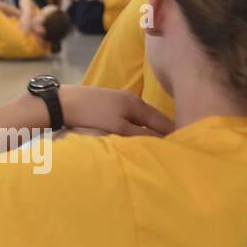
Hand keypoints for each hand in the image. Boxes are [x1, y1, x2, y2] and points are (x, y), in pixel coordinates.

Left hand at [59, 85, 173, 136]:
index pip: (162, 121)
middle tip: (172, 147)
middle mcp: (132, 99)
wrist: (64, 102)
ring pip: (141, 118)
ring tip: (156, 144)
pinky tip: (136, 134)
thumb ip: (140, 135)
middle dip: (162, 132)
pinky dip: (137, 126)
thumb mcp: (119, 128)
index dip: (172, 133)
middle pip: (153, 119)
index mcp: (138, 104)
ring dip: (149, 129)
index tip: (182, 146)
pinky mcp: (109, 103)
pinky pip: (130, 117)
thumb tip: (160, 141)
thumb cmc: (92, 115)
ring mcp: (120, 100)